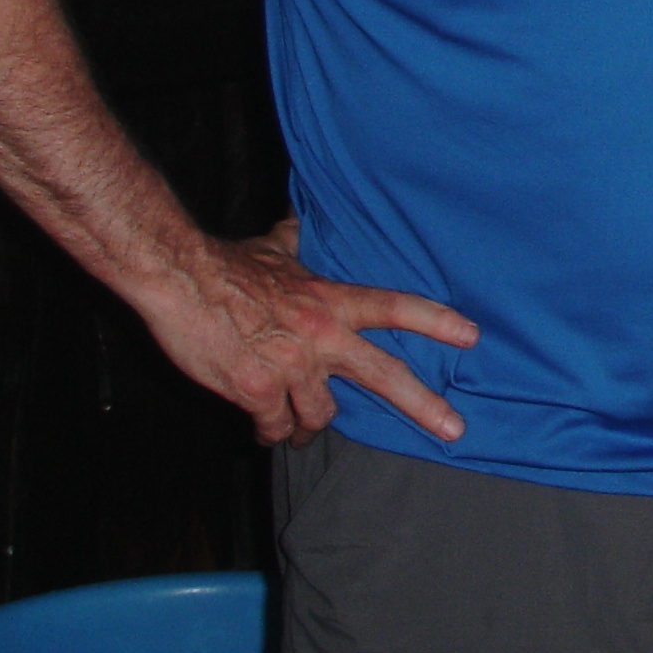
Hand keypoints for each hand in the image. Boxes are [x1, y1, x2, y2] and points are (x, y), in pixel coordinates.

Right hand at [138, 216, 479, 447]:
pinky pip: (275, 426)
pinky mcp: (258, 391)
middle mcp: (322, 336)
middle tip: (454, 428)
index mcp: (332, 301)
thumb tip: (300, 221)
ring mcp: (292, 367)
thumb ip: (295, 244)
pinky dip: (270, 431)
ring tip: (301, 430)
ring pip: (320, 414)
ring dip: (310, 425)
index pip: (396, 308)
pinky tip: (264, 430)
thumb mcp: (274, 249)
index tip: (471, 337)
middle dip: (424, 405)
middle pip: (385, 375)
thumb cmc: (227, 264)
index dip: (436, 321)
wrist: (182, 281)